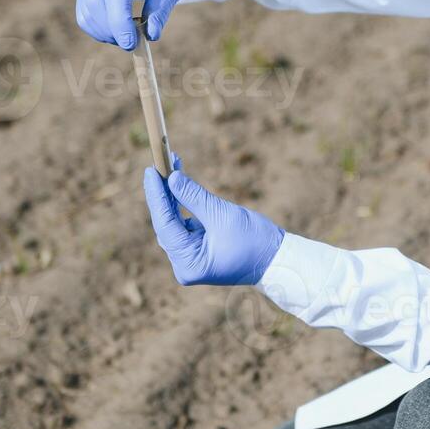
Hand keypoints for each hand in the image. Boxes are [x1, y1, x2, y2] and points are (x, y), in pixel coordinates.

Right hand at [75, 0, 187, 49]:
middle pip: (95, 4)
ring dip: (105, 32)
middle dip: (112, 30)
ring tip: (127, 35)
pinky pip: (84, 12)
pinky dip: (99, 28)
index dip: (119, 21)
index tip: (130, 43)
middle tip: (132, 43)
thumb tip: (151, 36)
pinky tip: (116, 29)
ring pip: (86, 12)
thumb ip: (160, 10)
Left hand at [143, 160, 284, 286]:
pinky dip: (183, 204)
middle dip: (163, 193)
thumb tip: (171, 177)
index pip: (165, 224)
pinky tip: (179, 182)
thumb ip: (194, 197)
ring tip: (170, 166)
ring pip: (174, 222)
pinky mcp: (199, 250)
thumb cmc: (255, 241)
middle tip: (159, 163)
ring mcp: (191, 258)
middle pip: (166, 223)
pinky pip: (185, 224)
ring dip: (172, 195)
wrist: (279, 260)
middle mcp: (184, 264)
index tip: (151, 170)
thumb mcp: (222, 215)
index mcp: (188, 264)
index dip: (156, 195)